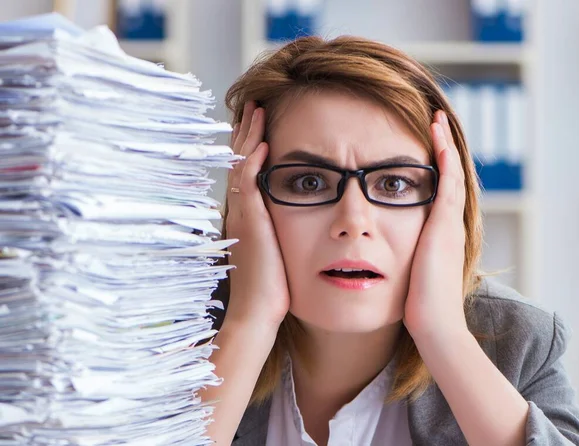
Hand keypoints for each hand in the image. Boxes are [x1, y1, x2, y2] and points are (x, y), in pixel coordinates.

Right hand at [225, 101, 290, 330]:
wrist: (259, 310)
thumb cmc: (273, 286)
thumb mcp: (277, 250)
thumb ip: (280, 230)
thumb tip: (297, 218)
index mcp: (248, 215)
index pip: (247, 171)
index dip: (251, 145)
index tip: (260, 124)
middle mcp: (241, 210)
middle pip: (240, 160)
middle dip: (247, 132)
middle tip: (254, 106)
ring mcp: (242, 215)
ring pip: (241, 166)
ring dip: (249, 137)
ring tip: (256, 111)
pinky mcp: (250, 223)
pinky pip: (248, 185)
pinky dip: (253, 163)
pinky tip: (262, 144)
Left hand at [403, 110, 467, 341]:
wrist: (436, 323)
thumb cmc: (419, 306)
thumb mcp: (410, 276)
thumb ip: (403, 261)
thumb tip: (383, 259)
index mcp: (441, 235)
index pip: (440, 193)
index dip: (434, 170)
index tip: (424, 150)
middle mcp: (449, 225)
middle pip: (450, 177)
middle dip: (442, 150)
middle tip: (435, 124)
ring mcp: (450, 223)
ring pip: (451, 173)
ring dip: (444, 145)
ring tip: (436, 120)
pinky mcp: (445, 224)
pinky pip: (447, 181)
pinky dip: (444, 157)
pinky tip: (437, 136)